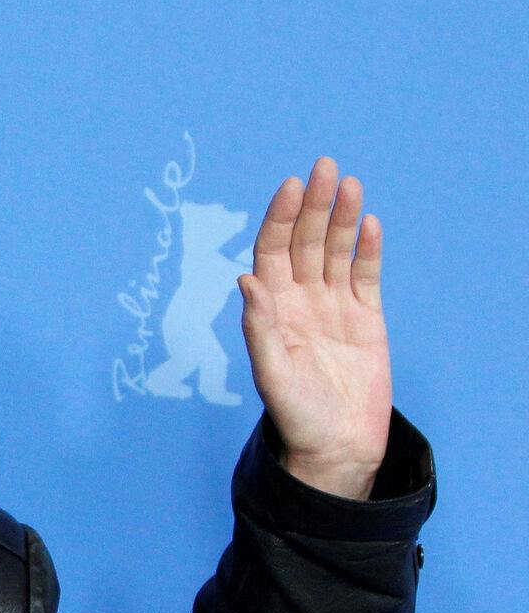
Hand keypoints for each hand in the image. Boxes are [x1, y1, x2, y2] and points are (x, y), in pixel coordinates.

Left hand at [236, 156, 392, 499]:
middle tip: (325, 166)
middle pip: (304, 242)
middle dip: (313, 205)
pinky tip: (368, 223)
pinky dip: (367, 250)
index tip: (291, 186)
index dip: (279, 218)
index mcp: (271, 310)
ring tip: (350, 183)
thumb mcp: (271, 373)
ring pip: (335, 252)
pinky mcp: (364, 318)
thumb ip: (258, 326)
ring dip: (341, 217)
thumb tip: (245, 278)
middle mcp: (299, 301)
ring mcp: (332, 307)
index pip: (272, 252)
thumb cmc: (295, 416)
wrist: (335, 446)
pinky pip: (365, 276)